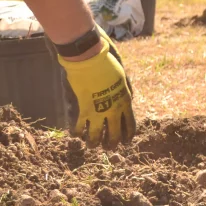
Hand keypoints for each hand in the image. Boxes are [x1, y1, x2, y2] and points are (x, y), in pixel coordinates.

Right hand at [59, 26, 135, 147]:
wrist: (89, 56)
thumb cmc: (107, 62)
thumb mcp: (122, 76)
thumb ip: (125, 89)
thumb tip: (129, 98)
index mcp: (126, 100)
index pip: (130, 123)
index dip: (128, 134)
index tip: (127, 142)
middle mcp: (114, 108)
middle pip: (115, 133)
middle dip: (113, 143)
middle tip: (109, 148)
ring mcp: (99, 110)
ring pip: (97, 134)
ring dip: (94, 142)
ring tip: (92, 146)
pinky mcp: (83, 108)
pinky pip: (80, 125)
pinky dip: (77, 131)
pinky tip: (75, 135)